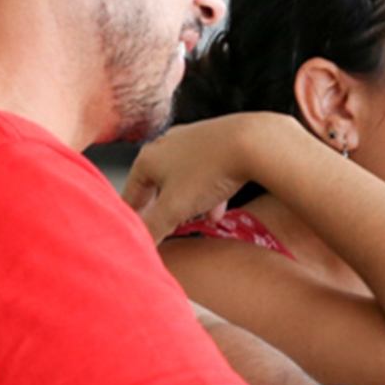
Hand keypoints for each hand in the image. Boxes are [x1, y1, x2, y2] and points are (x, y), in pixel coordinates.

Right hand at [124, 114, 300, 240]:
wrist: (253, 142)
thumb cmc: (211, 170)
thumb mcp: (174, 208)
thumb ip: (153, 228)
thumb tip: (141, 244)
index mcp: (148, 158)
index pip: (130, 194)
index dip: (133, 217)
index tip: (133, 230)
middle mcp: (167, 145)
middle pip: (157, 185)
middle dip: (160, 209)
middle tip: (160, 227)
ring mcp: (193, 140)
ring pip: (183, 180)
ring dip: (186, 203)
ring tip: (190, 223)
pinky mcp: (218, 142)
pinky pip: (207, 173)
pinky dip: (208, 194)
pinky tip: (217, 212)